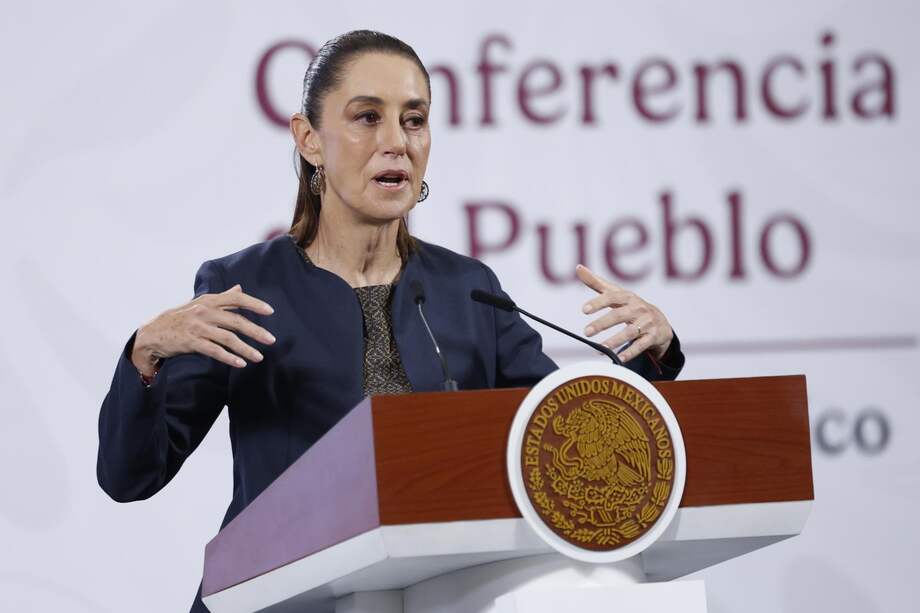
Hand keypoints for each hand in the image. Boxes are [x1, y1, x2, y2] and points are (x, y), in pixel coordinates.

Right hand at [131, 284, 275, 372]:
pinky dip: (229, 358)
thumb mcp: (200, 304)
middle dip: (256, 331)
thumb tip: (240, 288)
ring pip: (228, 338)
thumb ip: (222, 298)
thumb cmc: (180, 318)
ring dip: (245, 349)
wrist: (152, 333)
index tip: (270, 311)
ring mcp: (197, 327)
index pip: (236, 299)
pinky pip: (214, 351)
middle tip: (271, 340)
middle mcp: (204, 311)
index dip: (254, 304)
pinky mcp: (191, 342)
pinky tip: (240, 363)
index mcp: (209, 300)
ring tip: (258, 357)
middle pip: (236, 321)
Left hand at [576, 265, 672, 362]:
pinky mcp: (652, 337)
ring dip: (614, 340)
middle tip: (586, 332)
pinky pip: (640, 346)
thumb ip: (597, 283)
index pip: (612, 297)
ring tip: (600, 348)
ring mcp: (646, 323)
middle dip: (602, 323)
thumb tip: (578, 268)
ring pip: (629, 332)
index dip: (598, 302)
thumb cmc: (632, 307)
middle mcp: (638, 308)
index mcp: (628, 297)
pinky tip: (618, 359)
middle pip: (618, 315)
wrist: (660, 323)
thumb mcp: (617, 294)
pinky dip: (630, 353)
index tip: (584, 310)